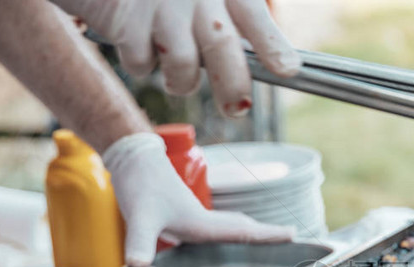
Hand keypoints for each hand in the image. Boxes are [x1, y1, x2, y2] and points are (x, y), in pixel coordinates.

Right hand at [51, 0, 300, 115]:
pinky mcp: (126, 19)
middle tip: (237, 110)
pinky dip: (140, 63)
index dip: (272, 45)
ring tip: (178, 74)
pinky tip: (136, 42)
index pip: (253, 17)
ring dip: (181, 81)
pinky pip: (142, 63)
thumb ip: (232, 18)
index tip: (288, 70)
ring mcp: (160, 7)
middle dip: (234, 87)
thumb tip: (278, 63)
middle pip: (223, 47)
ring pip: (184, 65)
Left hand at [103, 133, 294, 266]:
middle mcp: (204, 220)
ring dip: (251, 232)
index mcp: (202, 224)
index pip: (243, 232)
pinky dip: (228, 232)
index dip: (269, 236)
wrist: (132, 157)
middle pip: (243, 228)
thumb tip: (137, 265)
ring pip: (231, 226)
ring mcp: (195, 216)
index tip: (294, 234)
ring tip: (269, 238)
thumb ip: (140, 242)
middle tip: (292, 237)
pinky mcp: (183, 214)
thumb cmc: (140, 184)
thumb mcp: (139, 217)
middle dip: (268, 234)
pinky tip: (222, 240)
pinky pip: (215, 227)